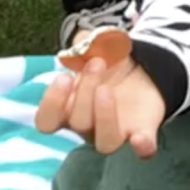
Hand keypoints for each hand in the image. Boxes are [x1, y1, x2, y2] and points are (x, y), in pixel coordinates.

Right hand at [34, 54, 165, 155]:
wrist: (143, 70)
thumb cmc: (108, 65)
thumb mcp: (95, 48)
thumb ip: (84, 44)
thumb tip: (82, 41)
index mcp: (68, 110)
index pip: (47, 122)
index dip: (51, 104)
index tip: (63, 77)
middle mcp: (88, 127)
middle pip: (78, 123)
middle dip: (84, 91)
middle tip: (97, 63)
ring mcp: (115, 133)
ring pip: (104, 142)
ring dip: (103, 116)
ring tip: (106, 89)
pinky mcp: (142, 132)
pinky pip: (142, 149)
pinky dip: (141, 145)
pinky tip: (139, 139)